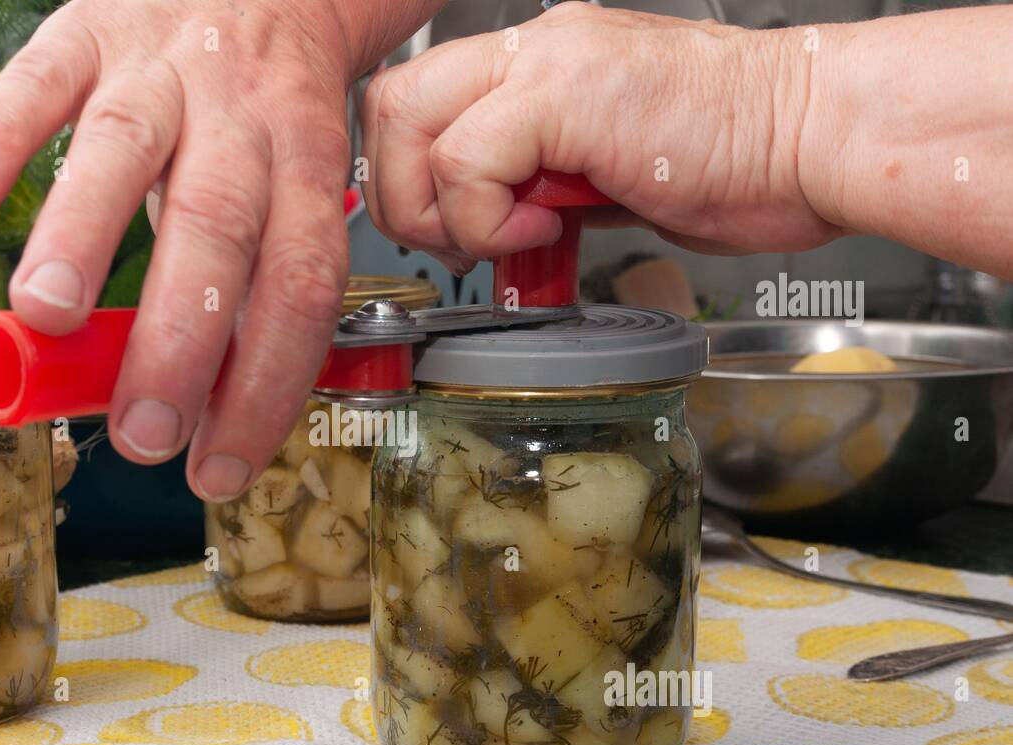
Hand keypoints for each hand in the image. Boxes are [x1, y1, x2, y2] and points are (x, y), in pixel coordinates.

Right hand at [0, 0, 357, 500]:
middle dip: (180, 341)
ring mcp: (163, 71)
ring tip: (47, 317)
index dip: (264, 386)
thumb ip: (257, 284)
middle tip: (141, 428)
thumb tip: (213, 410)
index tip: (219, 467)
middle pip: (220, 228)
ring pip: (127, 146)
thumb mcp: (293, 185)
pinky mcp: (90, 28)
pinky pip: (41, 74)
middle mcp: (240, 119)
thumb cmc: (270, 105)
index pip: (300, 288)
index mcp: (305, 167)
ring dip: (86, 232)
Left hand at [361, 2, 841, 264]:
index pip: (415, 101)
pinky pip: (467, 160)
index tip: (450, 228)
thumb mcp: (606, 174)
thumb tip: (496, 223)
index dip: (408, 175)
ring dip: (445, 207)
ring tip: (515, 233)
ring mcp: (546, 62)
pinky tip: (548, 228)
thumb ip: (540, 184)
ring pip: (410, 124)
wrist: (811, 137)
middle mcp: (534, 48)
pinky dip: (487, 216)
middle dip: (406, 196)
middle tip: (464, 239)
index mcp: (537, 63)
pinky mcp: (566, 95)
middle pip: (390, 105)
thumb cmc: (734, 157)